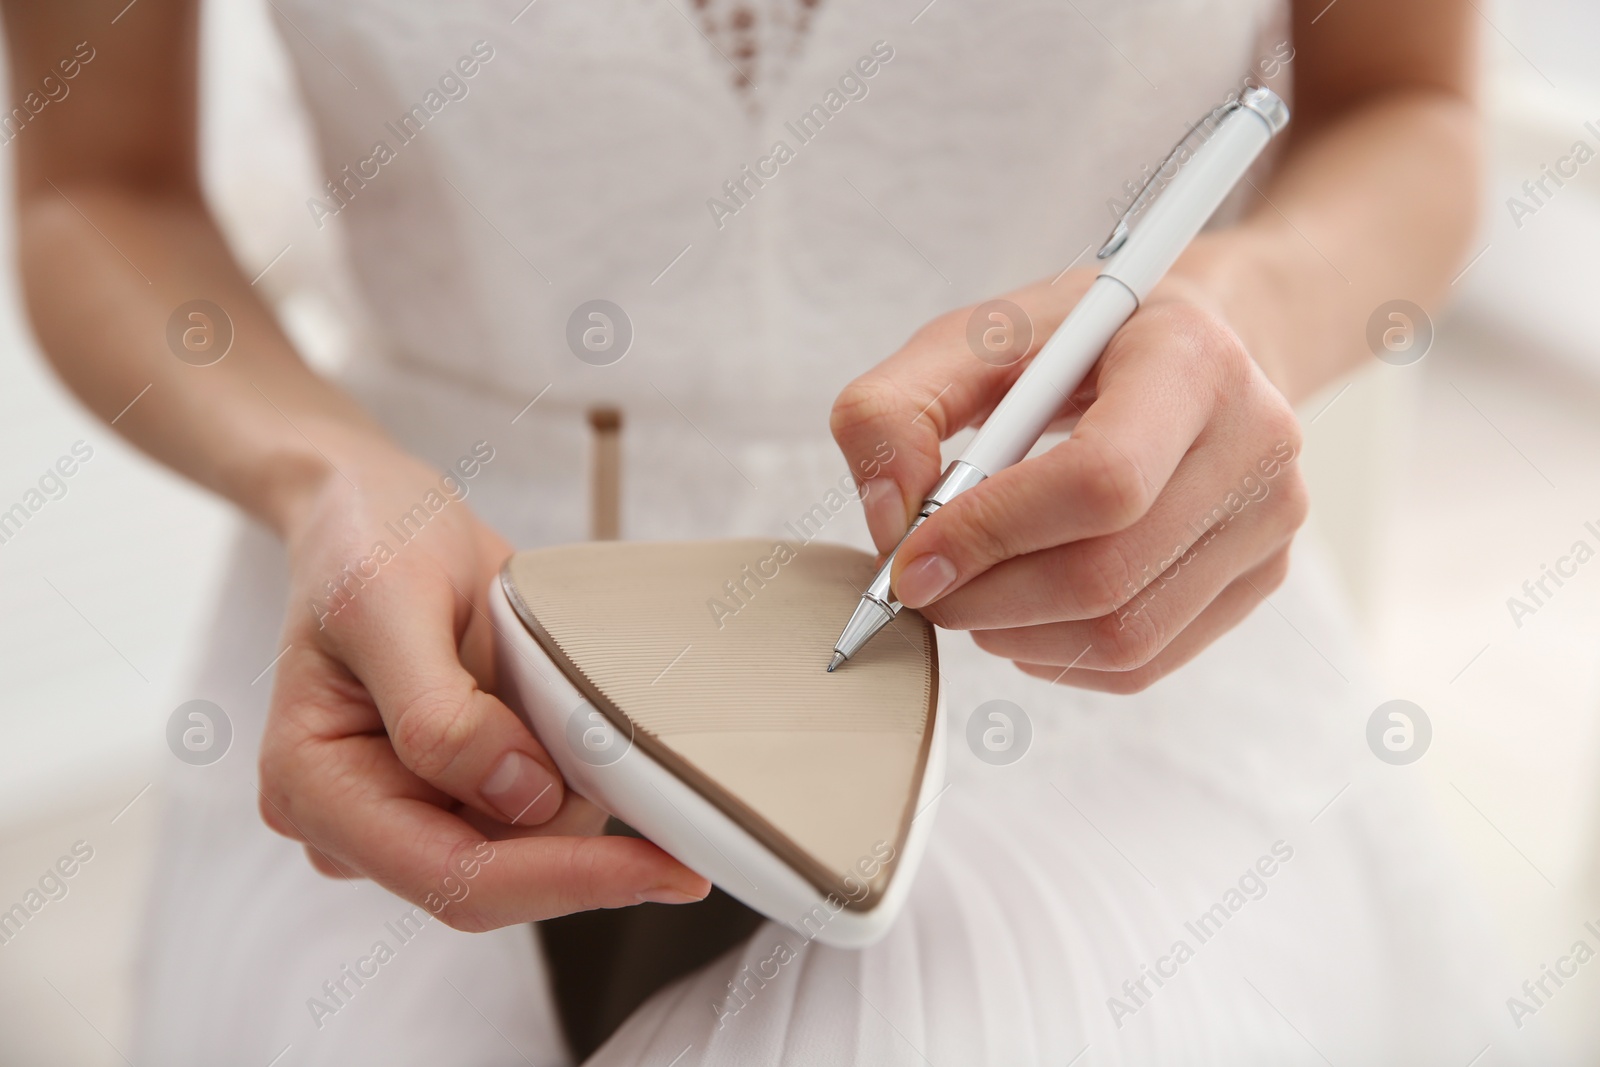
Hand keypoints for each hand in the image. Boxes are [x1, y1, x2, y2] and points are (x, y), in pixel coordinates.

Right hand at [256, 435, 708, 929]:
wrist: (377, 511)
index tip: (663, 868)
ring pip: (522, 853)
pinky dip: (572, 777)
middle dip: (580, 844)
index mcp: (313, 785)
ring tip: (567, 694)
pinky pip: (529, 816)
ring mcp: (401, 811)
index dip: (562, 882)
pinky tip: (568, 717)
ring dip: (575, 794)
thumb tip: (521, 796)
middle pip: (492, 881)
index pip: (451, 876)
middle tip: (656, 775)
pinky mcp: (448, 794)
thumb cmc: (369, 540)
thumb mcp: (389, 601)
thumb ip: (440, 713)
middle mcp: (350, 820)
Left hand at [830, 237, 1307, 692]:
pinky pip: (1145, 662)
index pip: (1101, 481)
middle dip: (987, 598)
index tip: (910, 559)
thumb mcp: (970, 339)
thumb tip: (889, 524)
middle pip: (1106, 573)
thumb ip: (892, 410)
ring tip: (971, 593)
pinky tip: (1026, 611)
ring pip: (1124, 635)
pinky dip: (1059, 655)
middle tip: (924, 587)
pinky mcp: (1262, 576)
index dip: (991, 534)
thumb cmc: (1075, 345)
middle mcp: (1254, 440)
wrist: (1191, 348)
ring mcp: (1269, 517)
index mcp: (1188, 358)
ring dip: (1014, 635)